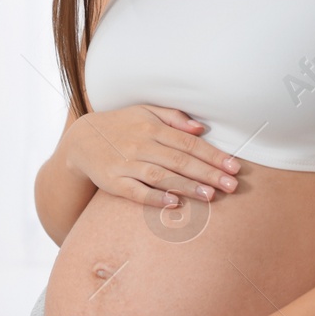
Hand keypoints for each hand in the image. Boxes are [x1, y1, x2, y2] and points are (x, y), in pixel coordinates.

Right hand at [63, 105, 240, 208]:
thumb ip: (173, 118)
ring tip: (211, 196)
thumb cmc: (120, 126)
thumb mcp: (144, 112)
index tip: (234, 167)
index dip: (213, 155)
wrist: (80, 141)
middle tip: (232, 185)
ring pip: (161, 176)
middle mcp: (140, 144)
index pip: (188, 143)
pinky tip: (173, 203)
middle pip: (179, 160)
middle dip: (208, 173)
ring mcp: (126, 164)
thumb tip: (201, 128)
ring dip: (187, 186)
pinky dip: (154, 198)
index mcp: (151, 127)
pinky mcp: (113, 181)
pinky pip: (136, 191)